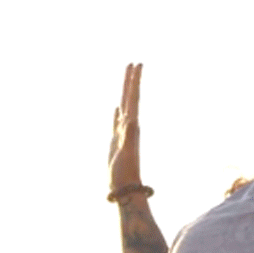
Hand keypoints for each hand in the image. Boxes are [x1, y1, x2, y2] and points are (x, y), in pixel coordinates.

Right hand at [109, 63, 142, 195]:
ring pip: (124, 107)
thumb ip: (129, 137)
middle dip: (131, 81)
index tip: (137, 64)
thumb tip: (130, 120)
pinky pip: (116, 121)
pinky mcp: (116, 142)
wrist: (126, 189)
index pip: (133, 98)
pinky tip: (116, 108)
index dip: (134, 81)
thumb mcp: (127, 153)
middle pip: (130, 98)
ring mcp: (122, 134)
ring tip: (126, 80)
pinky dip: (117, 112)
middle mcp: (128, 126)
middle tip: (133, 63)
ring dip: (125, 93)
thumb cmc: (125, 174)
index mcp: (131, 125)